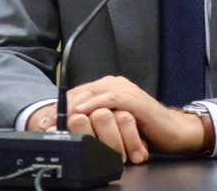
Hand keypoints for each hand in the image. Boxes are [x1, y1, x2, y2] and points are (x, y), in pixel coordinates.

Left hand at [25, 95, 148, 164]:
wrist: (171, 131)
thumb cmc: (143, 129)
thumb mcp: (113, 123)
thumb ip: (95, 120)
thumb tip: (70, 131)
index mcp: (108, 88)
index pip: (78, 93)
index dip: (60, 106)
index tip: (45, 121)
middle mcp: (115, 85)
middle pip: (81, 91)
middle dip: (62, 107)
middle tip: (48, 121)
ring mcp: (125, 90)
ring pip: (93, 93)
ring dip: (74, 106)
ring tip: (60, 118)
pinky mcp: (134, 99)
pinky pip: (111, 99)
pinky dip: (95, 104)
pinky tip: (82, 112)